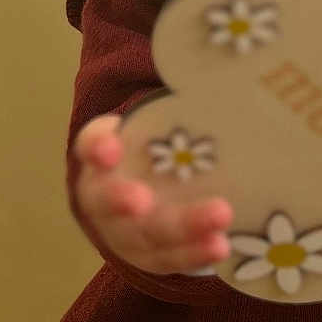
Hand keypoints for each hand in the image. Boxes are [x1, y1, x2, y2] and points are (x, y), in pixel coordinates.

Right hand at [72, 114, 233, 275]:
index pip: (91, 144)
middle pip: (106, 200)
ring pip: (144, 235)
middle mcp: (103, 194)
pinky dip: (195, 254)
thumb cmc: (159, 147)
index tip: (110, 146)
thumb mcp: (162, 122)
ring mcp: (125, 232)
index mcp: (101, 154)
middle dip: (121, 200)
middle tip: (142, 199)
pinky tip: (221, 246)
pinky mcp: (150, 257)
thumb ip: (185, 100)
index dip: (98, 146)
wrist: (149, 193)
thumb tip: (230, 63)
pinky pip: (170, 259)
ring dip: (180, 228)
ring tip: (219, 216)